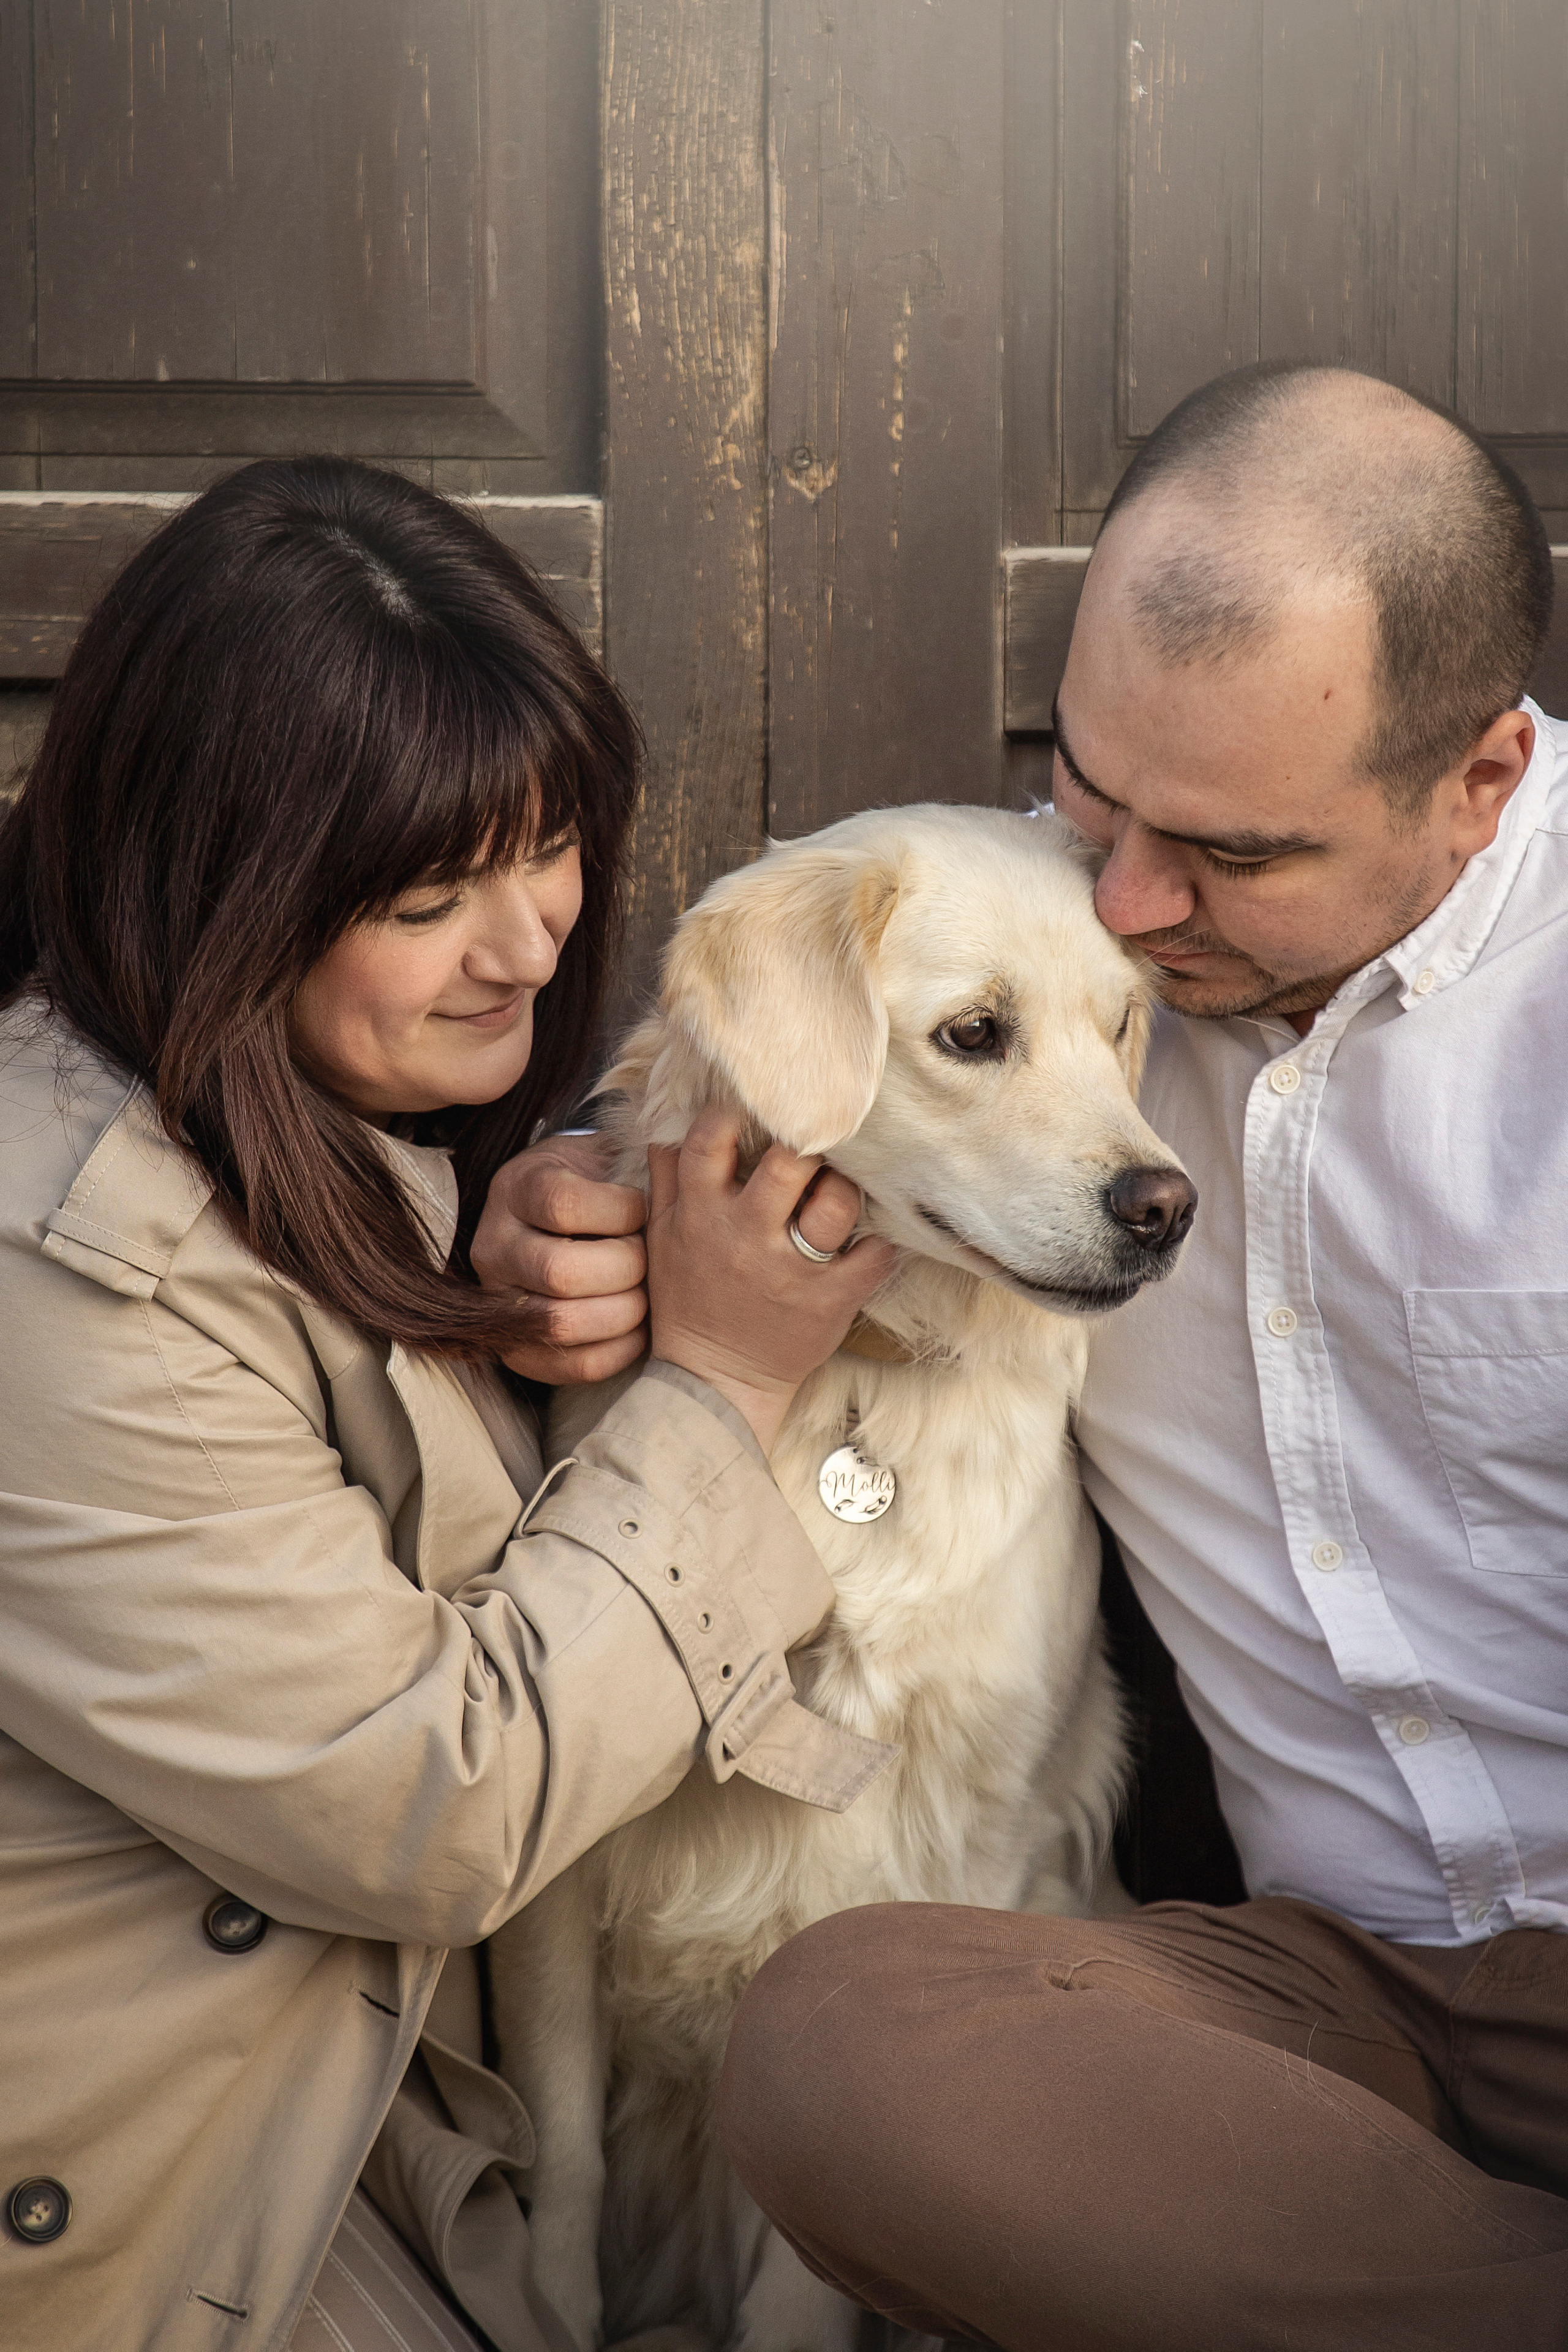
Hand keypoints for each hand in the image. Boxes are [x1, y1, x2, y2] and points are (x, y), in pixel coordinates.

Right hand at [472, 1133, 649, 1383]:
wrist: (559, 1221)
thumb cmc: (598, 1186)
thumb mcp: (606, 1156)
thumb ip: (637, 1158)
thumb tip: (682, 1157)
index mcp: (516, 1188)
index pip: (564, 1205)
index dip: (620, 1211)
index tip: (641, 1208)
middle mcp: (494, 1245)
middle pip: (560, 1271)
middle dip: (626, 1269)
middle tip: (648, 1259)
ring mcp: (498, 1301)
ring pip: (563, 1323)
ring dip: (624, 1312)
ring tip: (646, 1294)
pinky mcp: (519, 1350)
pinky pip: (574, 1365)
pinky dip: (620, 1349)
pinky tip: (639, 1327)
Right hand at [647, 1106, 897, 1453]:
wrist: (713, 1381)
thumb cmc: (687, 1301)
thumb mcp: (661, 1237)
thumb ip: (667, 1178)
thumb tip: (670, 1122)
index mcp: (700, 1213)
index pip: (714, 1138)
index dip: (738, 1112)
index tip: (756, 1109)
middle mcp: (745, 1236)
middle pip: (791, 1162)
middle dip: (810, 1143)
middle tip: (817, 1144)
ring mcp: (790, 1270)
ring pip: (838, 1202)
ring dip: (848, 1187)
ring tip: (841, 1189)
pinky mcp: (829, 1302)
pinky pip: (875, 1255)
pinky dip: (881, 1242)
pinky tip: (870, 1238)